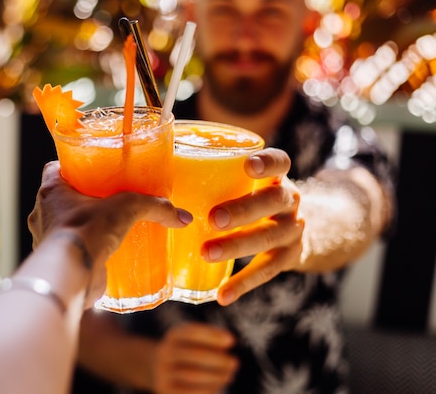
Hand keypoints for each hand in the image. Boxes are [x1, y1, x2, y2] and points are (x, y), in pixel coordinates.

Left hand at [28, 161, 192, 302]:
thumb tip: (181, 216)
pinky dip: (84, 250)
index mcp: (51, 191)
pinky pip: (70, 250)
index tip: (92, 169)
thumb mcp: (126, 208)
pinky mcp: (57, 262)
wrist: (71, 274)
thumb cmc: (85, 231)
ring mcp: (46, 238)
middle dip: (82, 198)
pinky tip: (103, 252)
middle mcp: (43, 213)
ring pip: (64, 225)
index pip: (55, 169)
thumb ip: (153, 207)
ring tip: (108, 226)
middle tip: (106, 198)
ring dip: (82, 225)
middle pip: (61, 198)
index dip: (73, 167)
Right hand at [152, 322, 238, 393]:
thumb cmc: (188, 353)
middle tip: (235, 362)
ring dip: (216, 376)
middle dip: (218, 359)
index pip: (191, 332)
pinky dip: (206, 389)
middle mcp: (166, 352)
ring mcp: (163, 371)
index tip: (231, 340)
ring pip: (193, 374)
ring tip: (229, 375)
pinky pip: (188, 391)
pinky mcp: (165, 389)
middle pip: (194, 354)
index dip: (212, 335)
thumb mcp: (195, 341)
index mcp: (173, 336)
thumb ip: (211, 339)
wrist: (160, 370)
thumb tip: (229, 340)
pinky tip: (217, 387)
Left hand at [201, 148, 303, 305]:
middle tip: (213, 219)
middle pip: (272, 201)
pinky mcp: (290, 257)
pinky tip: (222, 295)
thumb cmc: (253, 198)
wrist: (298, 228)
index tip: (249, 166)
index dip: (268, 163)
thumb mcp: (246, 182)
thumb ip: (216, 175)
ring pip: (267, 237)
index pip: (280, 163)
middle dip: (243, 210)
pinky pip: (266, 271)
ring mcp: (292, 230)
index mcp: (277, 177)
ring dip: (236, 246)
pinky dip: (243, 284)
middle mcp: (289, 201)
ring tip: (206, 253)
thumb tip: (161, 165)